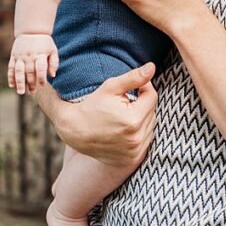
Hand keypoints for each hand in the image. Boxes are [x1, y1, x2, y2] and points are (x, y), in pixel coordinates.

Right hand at [8, 33, 56, 94]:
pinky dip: (10, 76)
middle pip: (29, 71)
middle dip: (31, 83)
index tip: (42, 84)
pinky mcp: (14, 56)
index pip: (40, 68)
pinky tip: (12, 85)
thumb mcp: (53, 50)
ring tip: (21, 92)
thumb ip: (54, 63)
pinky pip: (11, 67)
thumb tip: (52, 75)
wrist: (31, 30)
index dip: (41, 77)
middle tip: (32, 92)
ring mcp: (20, 56)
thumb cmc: (44, 42)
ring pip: (18, 71)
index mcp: (40, 54)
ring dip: (19, 82)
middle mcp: (29, 56)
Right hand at [41, 65, 156, 165]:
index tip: (132, 88)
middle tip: (123, 103)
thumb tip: (152, 67)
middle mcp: (137, 138)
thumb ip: (133, 77)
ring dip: (142, 118)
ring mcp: (135, 151)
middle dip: (141, 104)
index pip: (152, 96)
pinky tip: (125, 129)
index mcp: (133, 120)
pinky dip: (140, 133)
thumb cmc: (91, 106)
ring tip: (123, 115)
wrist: (73, 132)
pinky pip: (146, 140)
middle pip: (152, 111)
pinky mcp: (133, 158)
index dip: (143, 88)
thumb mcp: (110, 88)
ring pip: (151, 126)